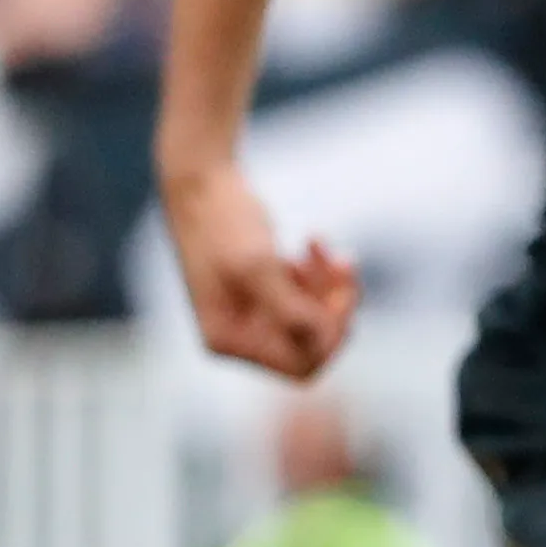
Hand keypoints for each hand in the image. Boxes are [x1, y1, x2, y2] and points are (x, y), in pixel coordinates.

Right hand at [159, 156, 360, 378]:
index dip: (331, 338)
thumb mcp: (257, 265)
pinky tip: (313, 244)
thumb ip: (288, 307)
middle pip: (314, 346)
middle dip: (335, 308)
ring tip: (324, 249)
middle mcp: (238, 335)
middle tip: (342, 264)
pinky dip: (320, 274)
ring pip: (316, 321)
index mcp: (228, 340)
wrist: (203, 181)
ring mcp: (250, 314)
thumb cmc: (225, 222)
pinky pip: (308, 299)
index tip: (340, 295)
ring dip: (331, 287)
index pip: (301, 366)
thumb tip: (318, 340)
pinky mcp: (263, 292)